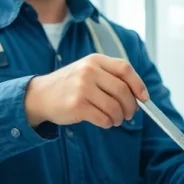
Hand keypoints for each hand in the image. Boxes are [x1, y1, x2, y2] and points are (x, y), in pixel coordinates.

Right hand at [24, 53, 149, 128]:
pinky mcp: (77, 106)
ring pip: (114, 106)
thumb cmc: (69, 85)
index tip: (144, 97)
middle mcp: (88, 71)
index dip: (138, 84)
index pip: (125, 68)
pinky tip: (104, 122)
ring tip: (115, 120)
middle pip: (122, 90)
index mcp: (94, 60)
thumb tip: (138, 95)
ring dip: (119, 117)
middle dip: (130, 106)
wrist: (40, 95)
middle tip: (129, 114)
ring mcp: (82, 88)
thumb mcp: (87, 71)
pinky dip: (108, 123)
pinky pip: (103, 118)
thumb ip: (109, 77)